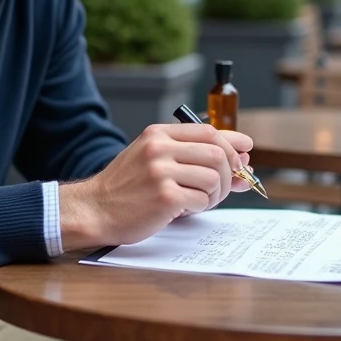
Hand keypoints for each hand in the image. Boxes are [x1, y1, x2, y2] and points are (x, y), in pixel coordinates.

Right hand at [58, 124, 253, 249]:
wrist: (95, 209)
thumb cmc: (126, 187)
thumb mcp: (153, 159)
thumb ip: (191, 156)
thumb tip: (241, 161)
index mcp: (158, 134)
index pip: (208, 131)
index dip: (232, 143)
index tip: (245, 153)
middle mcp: (160, 148)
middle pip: (217, 153)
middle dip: (228, 173)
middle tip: (222, 188)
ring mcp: (161, 172)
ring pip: (213, 178)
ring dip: (215, 193)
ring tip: (200, 200)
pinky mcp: (165, 197)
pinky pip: (202, 199)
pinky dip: (200, 206)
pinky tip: (185, 208)